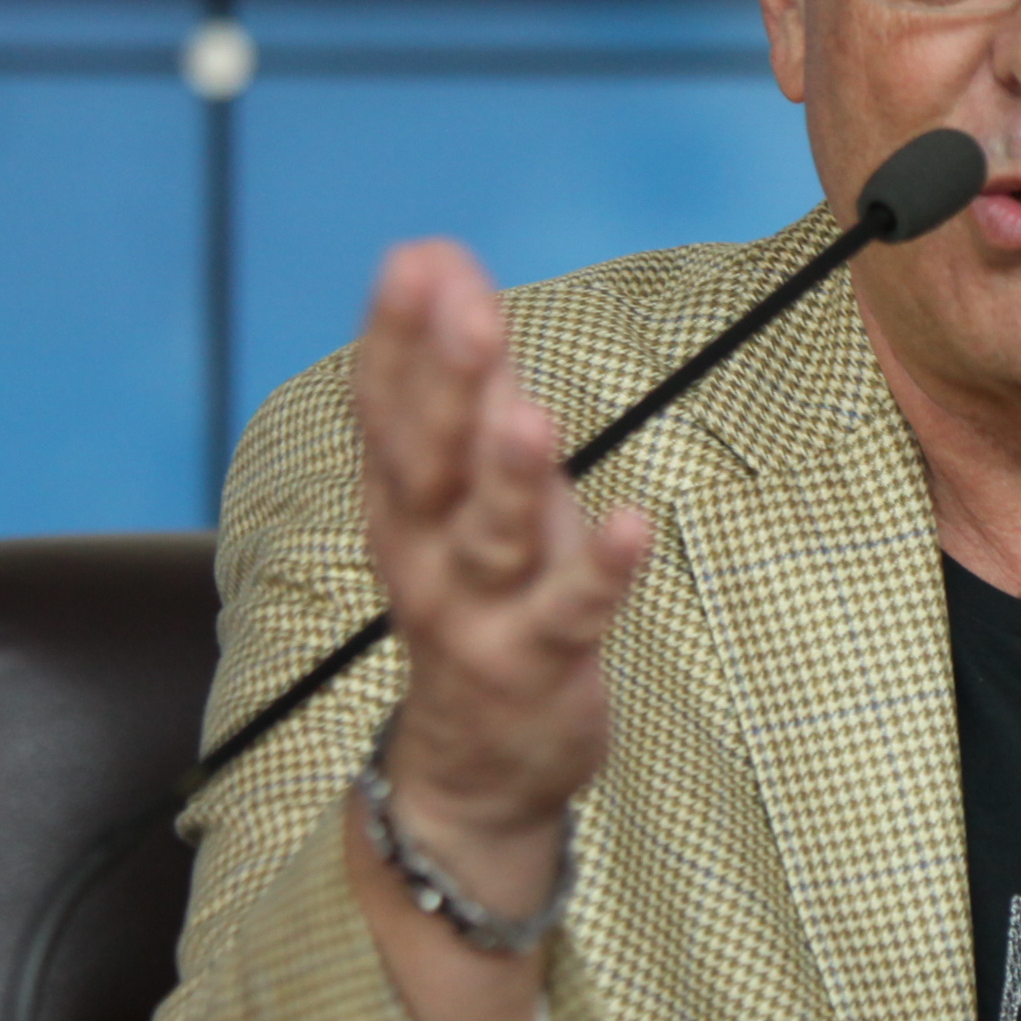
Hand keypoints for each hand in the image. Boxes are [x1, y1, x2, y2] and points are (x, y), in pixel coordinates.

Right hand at [353, 240, 653, 879]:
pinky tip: (636, 523)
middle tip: (468, 310)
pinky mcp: (540, 661)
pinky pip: (571, 613)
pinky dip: (603, 570)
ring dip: (511, 476)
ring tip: (528, 415)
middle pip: (428, 461)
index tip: (417, 258)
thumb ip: (461, 374)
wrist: (473, 765)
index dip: (398, 334)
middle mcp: (426, 548)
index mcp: (403, 497)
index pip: (385, 406)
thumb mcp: (465, 484)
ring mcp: (479, 610)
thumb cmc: (481, 592)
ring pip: (491, 537)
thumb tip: (439, 255)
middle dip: (445, 384)